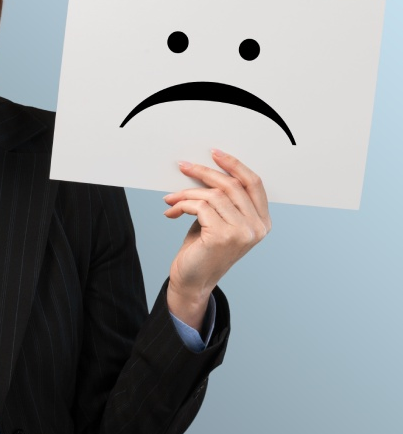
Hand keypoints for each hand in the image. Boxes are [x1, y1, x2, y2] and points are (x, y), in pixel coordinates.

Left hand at [162, 148, 270, 331]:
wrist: (192, 280)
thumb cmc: (203, 249)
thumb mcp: (218, 219)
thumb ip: (221, 199)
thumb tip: (204, 169)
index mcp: (262, 221)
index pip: (254, 183)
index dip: (234, 165)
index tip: (214, 153)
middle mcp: (257, 227)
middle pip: (232, 185)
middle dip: (204, 172)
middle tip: (183, 166)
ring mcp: (243, 233)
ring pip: (213, 195)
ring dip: (186, 193)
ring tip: (171, 198)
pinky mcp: (223, 236)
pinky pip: (200, 206)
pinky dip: (182, 205)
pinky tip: (171, 212)